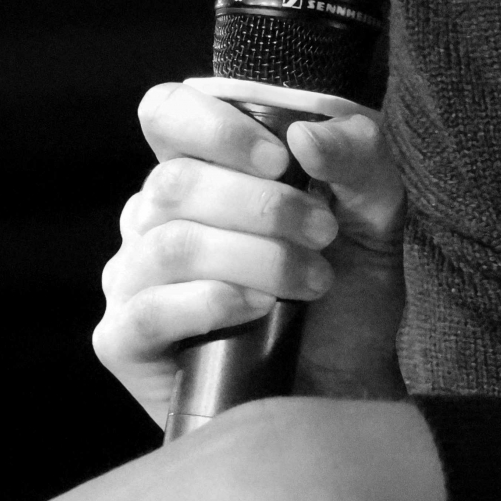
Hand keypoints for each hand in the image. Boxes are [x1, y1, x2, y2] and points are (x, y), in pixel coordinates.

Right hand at [95, 78, 406, 428]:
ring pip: (170, 244)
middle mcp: (154, 219)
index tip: (279, 158)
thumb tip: (305, 133)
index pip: (165, 113)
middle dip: (264, 206)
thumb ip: (358, 155)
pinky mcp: (123, 341)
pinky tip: (257, 309)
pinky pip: (146, 310)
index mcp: (200, 171)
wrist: (348, 387)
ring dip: (255, 258)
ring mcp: (132, 279)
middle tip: (324, 235)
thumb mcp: (376, 211)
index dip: (212, 126)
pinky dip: (210, 303)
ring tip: (312, 281)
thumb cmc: (348, 294)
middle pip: (176, 182)